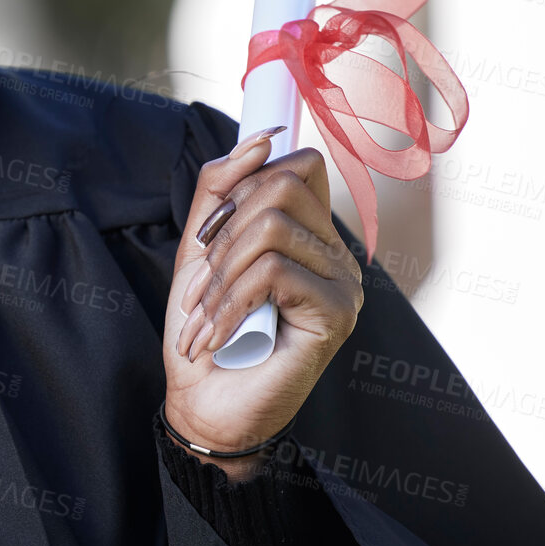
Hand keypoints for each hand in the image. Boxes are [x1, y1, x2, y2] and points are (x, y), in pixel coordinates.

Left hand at [163, 126, 363, 479]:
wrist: (205, 407)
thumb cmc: (205, 331)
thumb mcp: (200, 250)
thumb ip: (221, 190)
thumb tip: (261, 138)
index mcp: (311, 234)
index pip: (298, 164)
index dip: (244, 182)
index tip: (210, 234)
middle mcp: (338, 254)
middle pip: (283, 184)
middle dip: (223, 229)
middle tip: (199, 286)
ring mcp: (345, 283)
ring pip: (274, 226)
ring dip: (221, 272)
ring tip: (203, 318)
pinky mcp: (338, 314)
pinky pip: (275, 270)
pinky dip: (230, 300)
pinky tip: (217, 336)